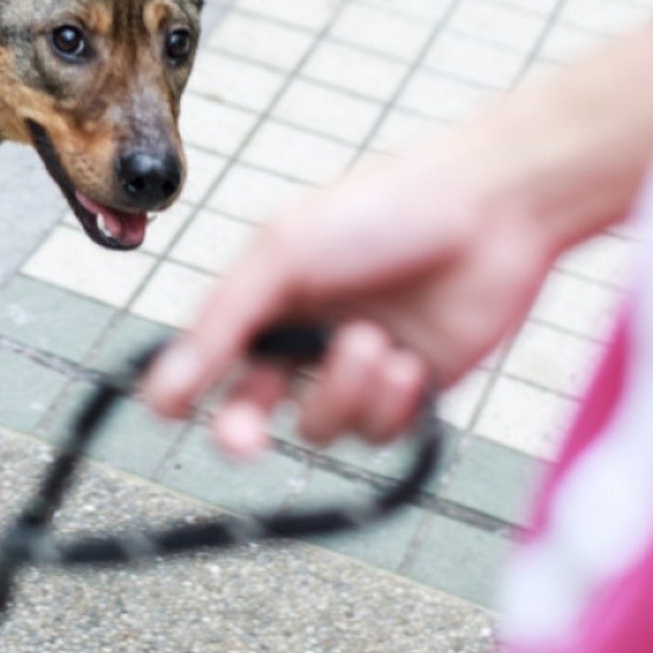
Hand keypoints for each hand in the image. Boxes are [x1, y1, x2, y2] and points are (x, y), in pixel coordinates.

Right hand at [141, 137, 558, 454]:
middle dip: (243, 429)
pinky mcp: (413, 394)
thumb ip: (223, 322)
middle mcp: (306, 337)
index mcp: (266, 297)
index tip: (170, 410)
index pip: (209, 358)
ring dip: (344, 391)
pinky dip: (390, 400)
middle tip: (244, 440)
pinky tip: (411, 358)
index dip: (185, 388)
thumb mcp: (284, 253)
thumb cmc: (382, 211)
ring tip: (376, 341)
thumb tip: (159, 389)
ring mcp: (359, 369)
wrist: (492, 213)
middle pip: (252, 410)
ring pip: (321, 427)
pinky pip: (378, 431)